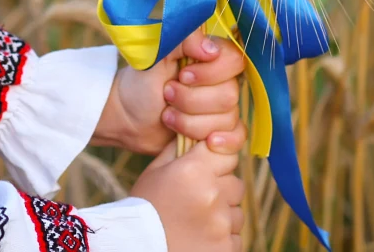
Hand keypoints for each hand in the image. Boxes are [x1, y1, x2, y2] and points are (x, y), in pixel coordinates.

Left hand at [92, 30, 244, 154]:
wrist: (127, 118)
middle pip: (229, 95)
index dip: (210, 73)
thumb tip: (211, 50)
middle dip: (191, 100)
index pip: (234, 60)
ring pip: (227, 119)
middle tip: (167, 95)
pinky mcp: (219, 131)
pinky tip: (204, 142)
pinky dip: (221, 140)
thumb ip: (182, 41)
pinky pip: (237, 137)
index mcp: (210, 57)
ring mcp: (222, 108)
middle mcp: (222, 81)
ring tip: (167, 115)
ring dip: (190, 122)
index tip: (182, 76)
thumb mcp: (155, 56)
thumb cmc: (140, 84)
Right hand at [131, 130, 246, 250]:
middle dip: (221, 189)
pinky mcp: (226, 247)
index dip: (217, 162)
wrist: (136, 248)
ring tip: (196, 222)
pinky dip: (222, 238)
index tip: (206, 172)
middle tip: (196, 201)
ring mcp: (221, 224)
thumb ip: (180, 149)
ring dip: (222, 215)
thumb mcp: (155, 172)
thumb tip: (198, 132)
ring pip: (236, 211)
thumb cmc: (143, 209)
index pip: (228, 153)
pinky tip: (200, 237)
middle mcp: (212, 194)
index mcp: (194, 170)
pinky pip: (235, 236)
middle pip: (235, 183)